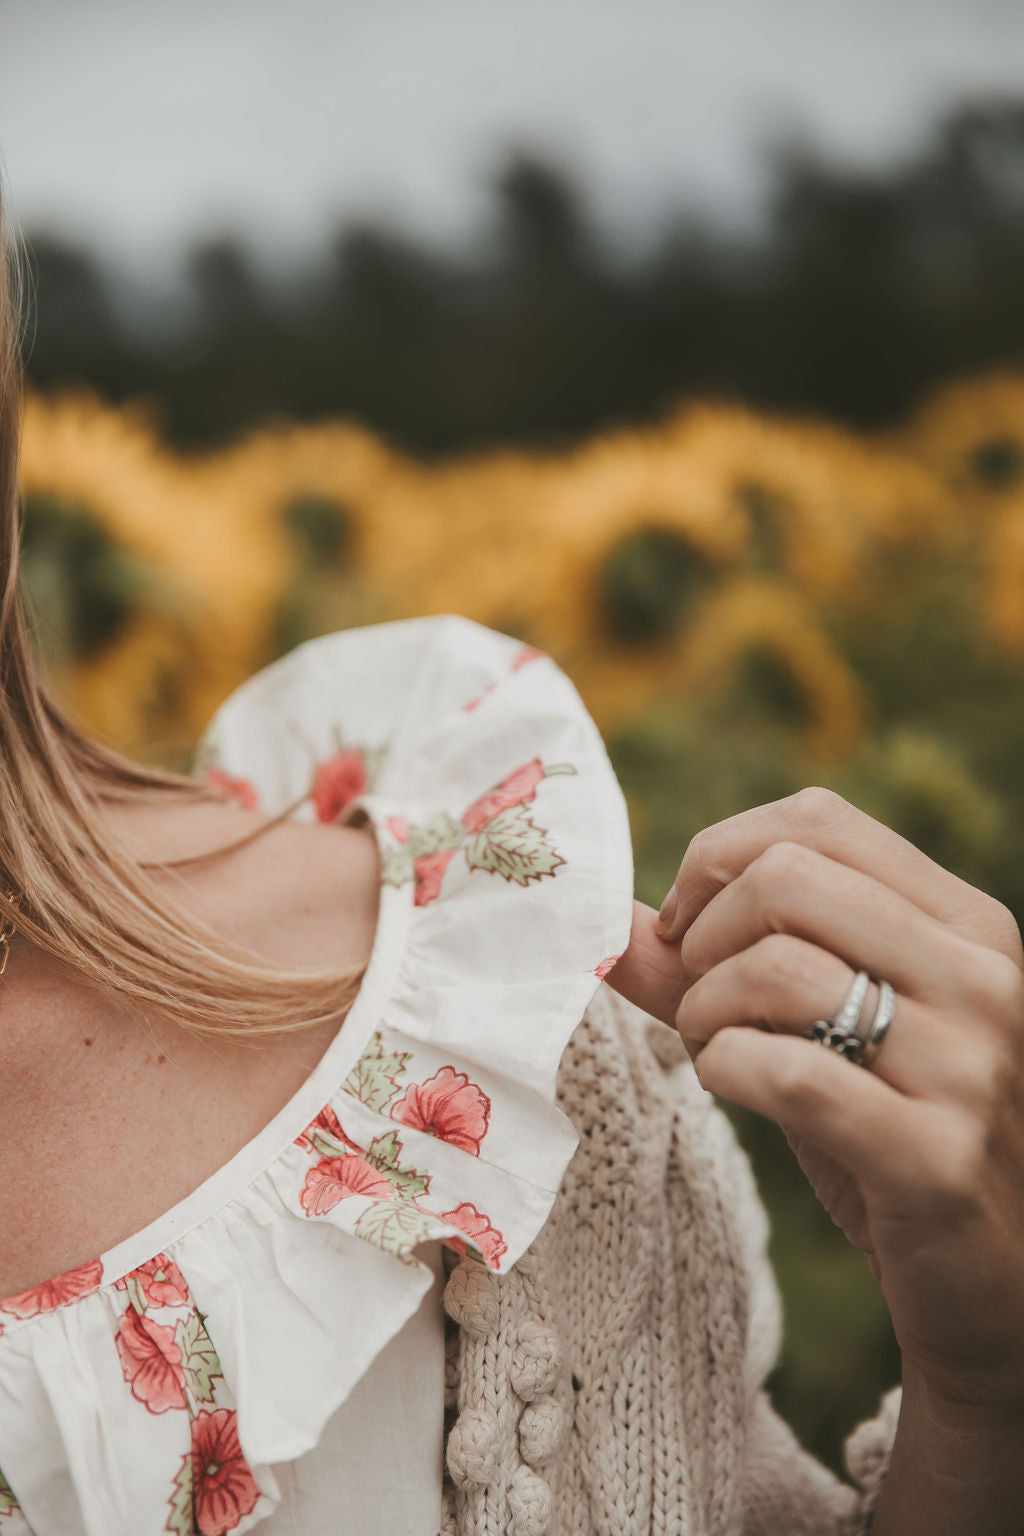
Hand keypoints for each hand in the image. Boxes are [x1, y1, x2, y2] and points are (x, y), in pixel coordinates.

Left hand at [606, 786, 1023, 1411]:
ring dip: (706, 1009)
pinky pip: (786, 1073)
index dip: (719, 858)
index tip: (687, 926)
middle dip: (705, 933)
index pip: (818, 819)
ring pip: (779, 967)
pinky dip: (726, 1069)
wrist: (989, 1284)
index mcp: (964, 923)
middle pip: (786, 877)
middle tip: (697, 996)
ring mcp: (970, 1063)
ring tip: (711, 1047)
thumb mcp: (817, 1029)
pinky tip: (733, 1086)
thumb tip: (599, 920)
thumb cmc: (888, 1132)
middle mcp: (982, 975)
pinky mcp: (937, 1154)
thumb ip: (714, 964)